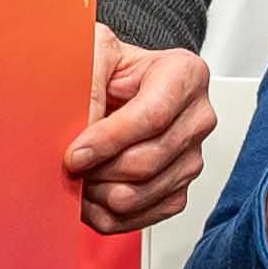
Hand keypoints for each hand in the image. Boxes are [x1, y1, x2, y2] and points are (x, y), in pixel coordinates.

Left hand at [71, 31, 215, 234]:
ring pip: (141, 193)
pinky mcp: (179, 190)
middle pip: (146, 161)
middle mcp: (197, 118)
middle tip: (70, 165)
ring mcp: (192, 157)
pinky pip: (143, 218)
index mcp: (186, 75)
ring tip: (79, 178)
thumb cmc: (114, 69)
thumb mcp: (97, 50)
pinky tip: (92, 197)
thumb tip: (83, 123)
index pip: (151, 117)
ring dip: (100, 193)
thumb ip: (90, 76)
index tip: (75, 153)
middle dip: (99, 170)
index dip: (108, 140)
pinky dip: (109, 214)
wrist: (122, 89)